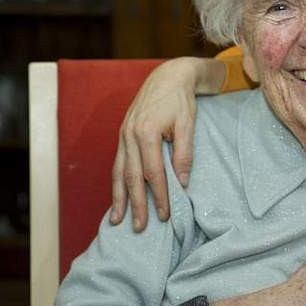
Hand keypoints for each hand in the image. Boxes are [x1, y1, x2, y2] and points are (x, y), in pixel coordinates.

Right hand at [109, 57, 223, 230]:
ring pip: (119, 173)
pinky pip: (117, 163)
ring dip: (119, 198)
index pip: (153, 173)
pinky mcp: (122, 135)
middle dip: (136, 204)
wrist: (168, 77)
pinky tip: (117, 197)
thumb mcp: (188, 124)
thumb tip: (182, 183)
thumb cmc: (181, 101)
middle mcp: (129, 135)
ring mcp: (123, 135)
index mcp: (146, 132)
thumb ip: (184, 154)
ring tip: (118, 220)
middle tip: (141, 228)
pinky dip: (116, 183)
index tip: (164, 215)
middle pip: (132, 177)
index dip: (159, 195)